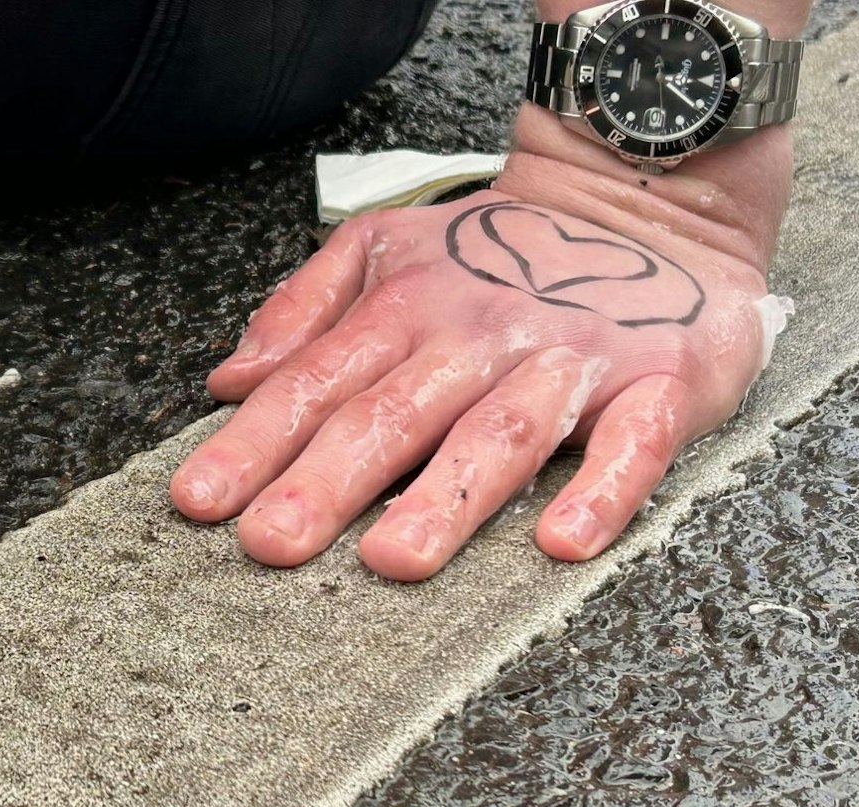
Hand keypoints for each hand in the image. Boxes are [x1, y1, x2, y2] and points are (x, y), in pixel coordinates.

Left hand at [169, 106, 790, 580]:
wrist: (650, 193)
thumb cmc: (507, 247)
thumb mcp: (389, 249)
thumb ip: (304, 311)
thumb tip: (228, 379)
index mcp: (407, 307)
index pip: (315, 382)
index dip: (254, 442)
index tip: (199, 501)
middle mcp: (478, 334)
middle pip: (392, 414)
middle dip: (326, 480)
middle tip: (271, 543)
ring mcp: (569, 359)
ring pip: (498, 433)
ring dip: (445, 499)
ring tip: (392, 560)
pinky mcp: (658, 384)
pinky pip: (631, 444)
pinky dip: (601, 491)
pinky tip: (561, 542)